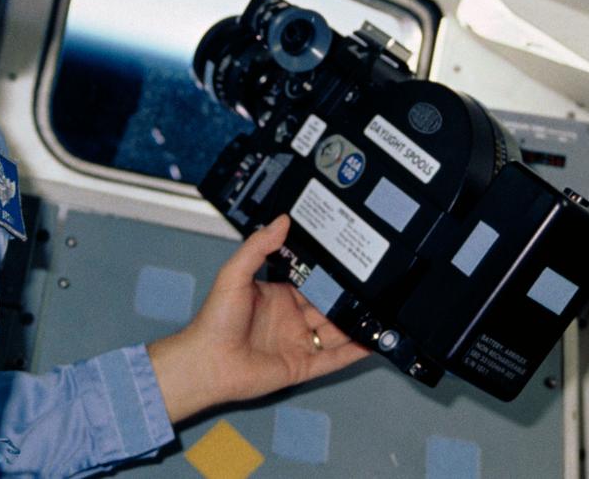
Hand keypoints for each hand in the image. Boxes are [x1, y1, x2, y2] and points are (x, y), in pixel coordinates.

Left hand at [147, 215, 369, 423]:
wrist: (207, 362)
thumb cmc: (215, 319)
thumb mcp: (234, 273)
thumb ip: (258, 246)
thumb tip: (281, 220)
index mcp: (278, 295)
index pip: (311, 282)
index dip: (330, 274)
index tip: (351, 261)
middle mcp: (291, 318)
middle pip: (328, 306)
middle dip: (348, 299)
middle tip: (374, 287)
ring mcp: (298, 343)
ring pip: (335, 332)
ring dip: (355, 324)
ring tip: (380, 313)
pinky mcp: (302, 367)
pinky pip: (333, 359)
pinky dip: (353, 353)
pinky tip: (371, 342)